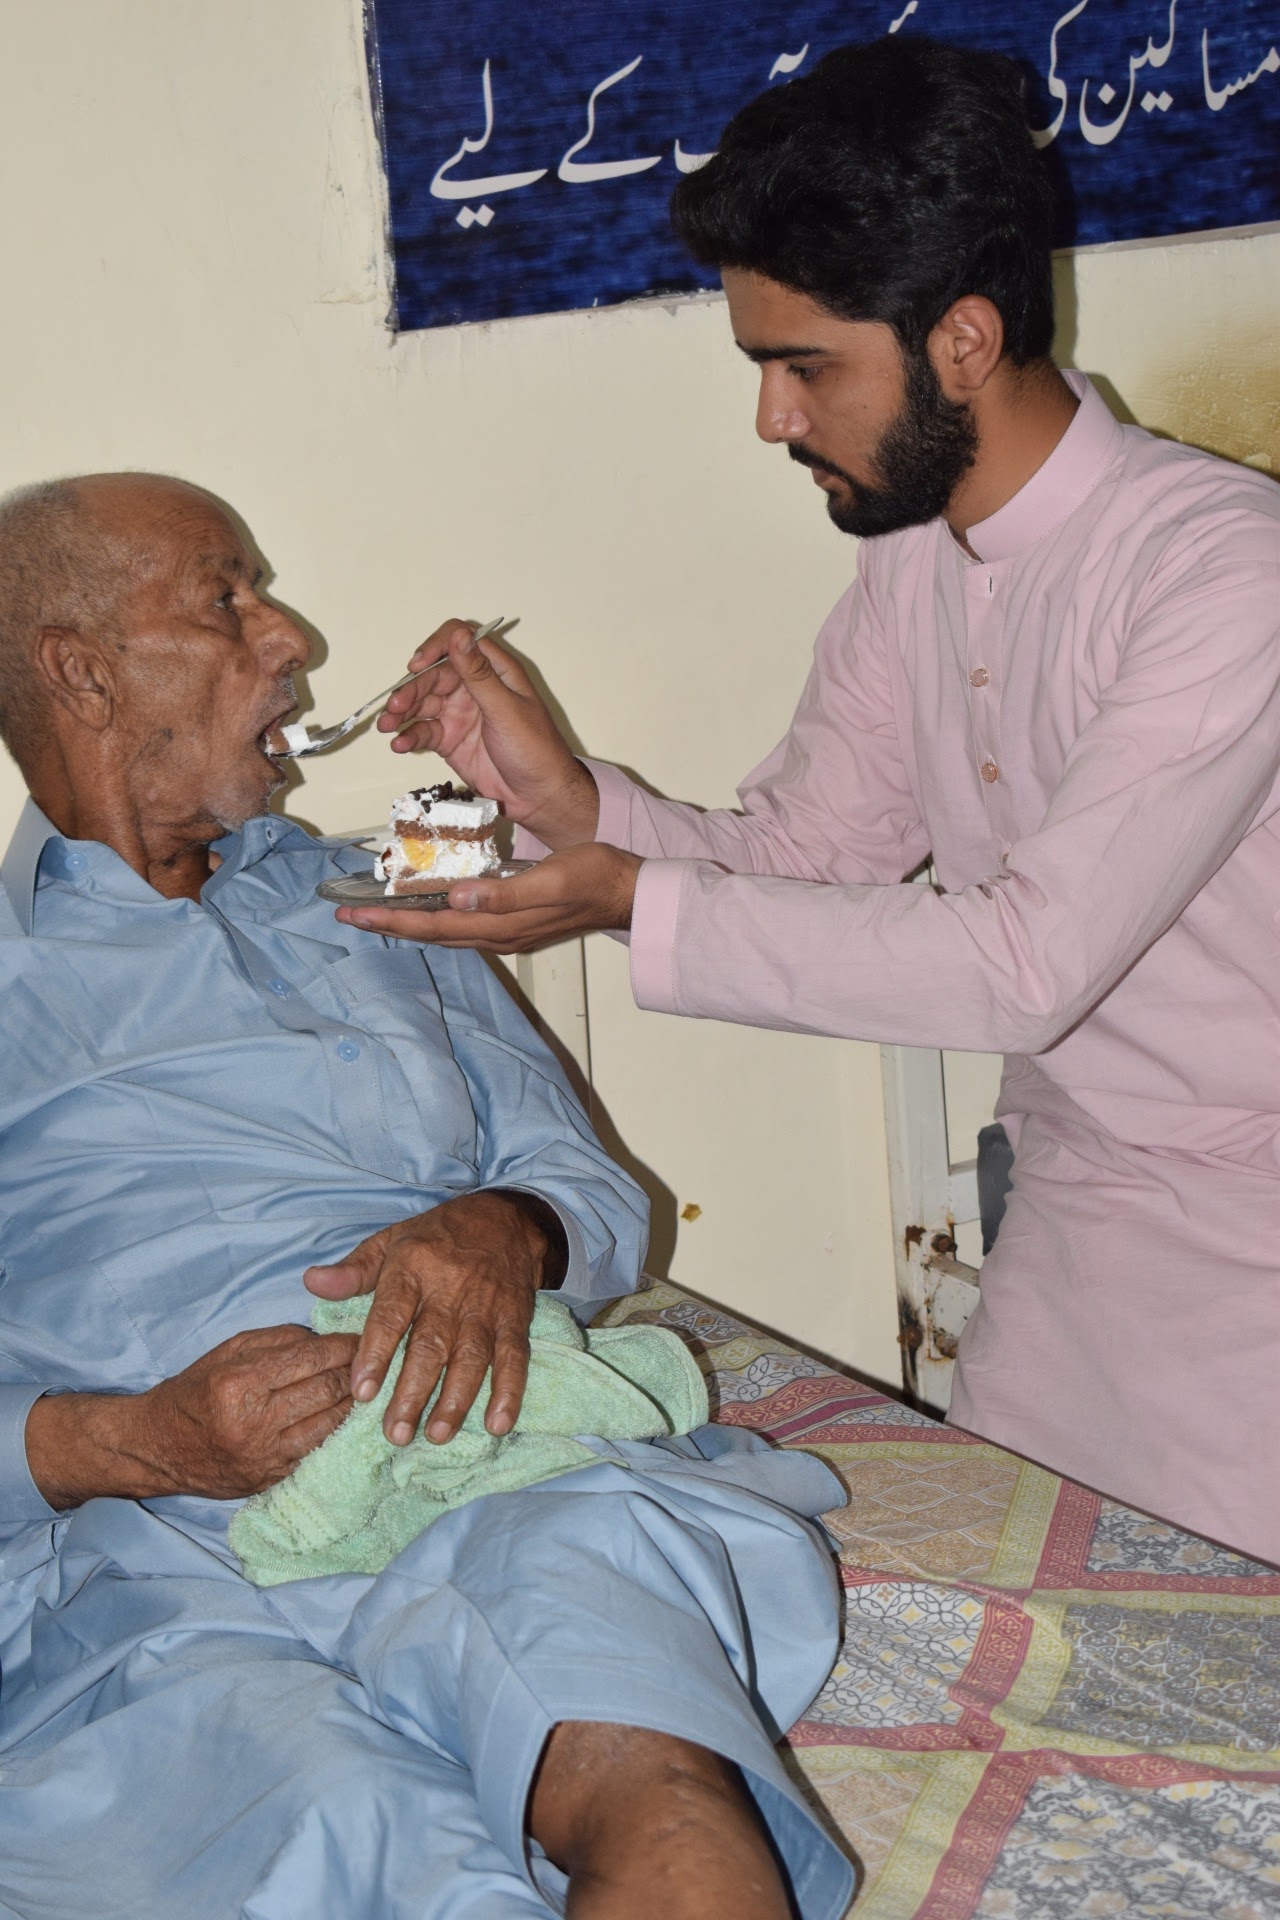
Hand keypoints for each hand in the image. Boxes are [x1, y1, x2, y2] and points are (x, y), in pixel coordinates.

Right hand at [26, 1325, 358, 1508]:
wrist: (158, 1448)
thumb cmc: (194, 1391)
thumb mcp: (228, 1350)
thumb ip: (278, 1339)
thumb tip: (326, 1337)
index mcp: (241, 1382)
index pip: (311, 1359)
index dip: (345, 1345)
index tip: (364, 1335)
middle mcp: (255, 1421)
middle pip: (328, 1391)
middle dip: (359, 1372)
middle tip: (380, 1359)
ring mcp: (265, 1456)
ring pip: (331, 1424)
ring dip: (357, 1404)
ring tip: (374, 1387)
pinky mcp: (271, 1479)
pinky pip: (318, 1451)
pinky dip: (339, 1431)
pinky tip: (352, 1417)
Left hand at [303, 1191, 563, 1445]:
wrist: (506, 1220)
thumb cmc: (438, 1236)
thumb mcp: (392, 1240)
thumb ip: (353, 1270)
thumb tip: (311, 1282)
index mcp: (414, 1268)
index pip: (391, 1313)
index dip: (377, 1352)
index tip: (361, 1391)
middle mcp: (450, 1290)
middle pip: (431, 1345)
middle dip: (413, 1391)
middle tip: (394, 1433)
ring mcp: (486, 1308)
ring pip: (471, 1358)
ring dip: (456, 1400)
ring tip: (436, 1436)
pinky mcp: (515, 1320)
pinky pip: (514, 1358)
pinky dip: (509, 1392)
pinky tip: (498, 1424)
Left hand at [336, 842, 642, 953]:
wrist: (631, 890)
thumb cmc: (595, 877)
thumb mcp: (550, 880)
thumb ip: (503, 894)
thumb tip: (455, 896)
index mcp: (501, 925)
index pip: (432, 923)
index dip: (390, 918)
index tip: (353, 912)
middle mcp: (498, 934)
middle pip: (431, 931)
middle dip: (388, 923)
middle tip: (348, 914)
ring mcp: (507, 930)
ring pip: (445, 929)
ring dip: (409, 921)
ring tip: (378, 912)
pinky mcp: (516, 921)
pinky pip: (463, 923)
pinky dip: (437, 915)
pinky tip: (431, 904)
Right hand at [378, 619, 599, 847]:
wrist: (538, 797)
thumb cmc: (535, 750)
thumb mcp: (506, 709)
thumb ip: (479, 674)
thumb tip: (459, 636)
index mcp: (495, 671)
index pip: (459, 642)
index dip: (435, 648)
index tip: (418, 665)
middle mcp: (474, 688)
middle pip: (433, 674)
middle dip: (411, 688)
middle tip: (395, 706)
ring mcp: (460, 713)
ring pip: (423, 703)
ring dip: (402, 712)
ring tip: (387, 725)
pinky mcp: (449, 739)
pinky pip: (423, 731)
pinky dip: (409, 736)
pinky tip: (399, 744)